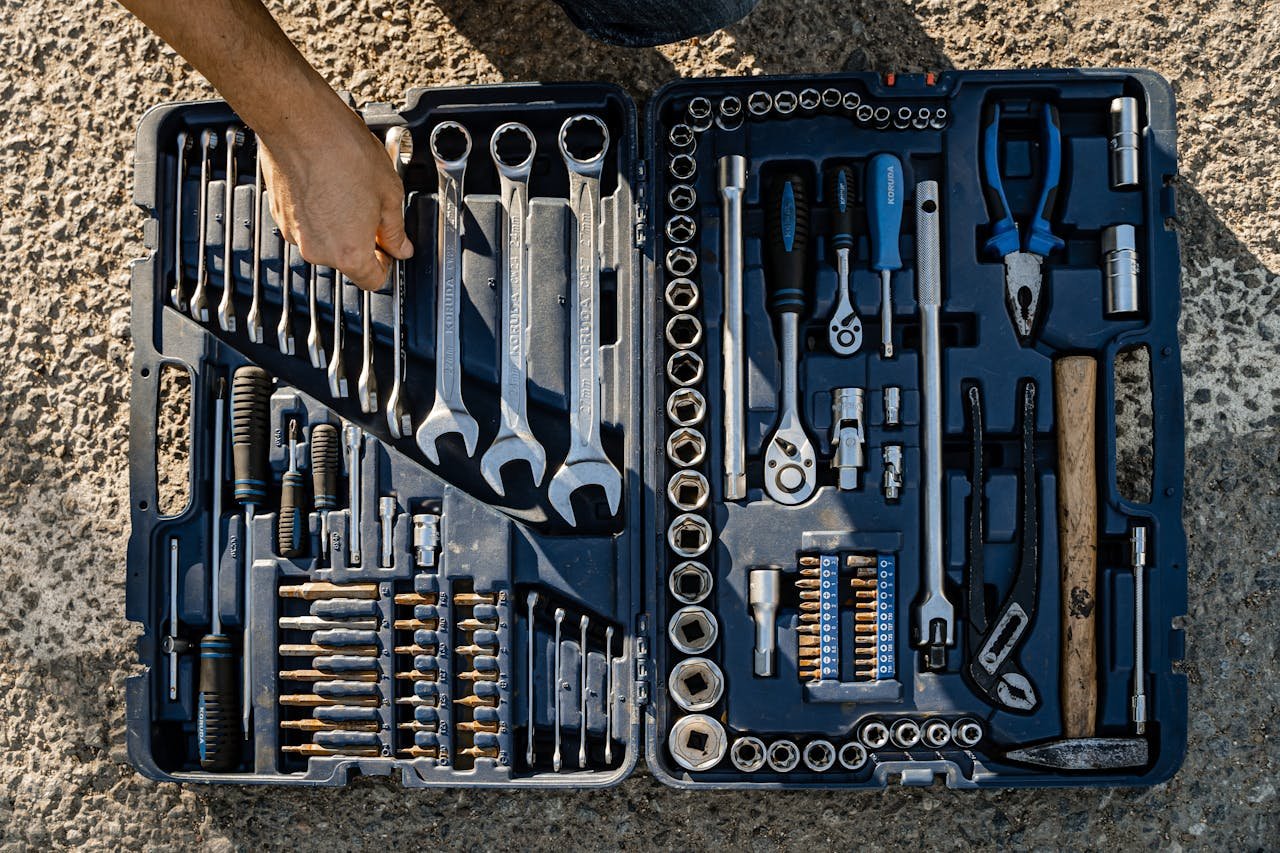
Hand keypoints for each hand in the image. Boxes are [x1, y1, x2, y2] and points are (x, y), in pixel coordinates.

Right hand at [260, 104, 411, 289]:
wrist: (298, 122)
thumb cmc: (342, 151)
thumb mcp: (389, 193)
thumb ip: (396, 230)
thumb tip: (401, 247)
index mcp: (349, 252)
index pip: (372, 281)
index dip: (386, 265)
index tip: (390, 249)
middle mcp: (317, 250)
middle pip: (347, 260)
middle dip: (363, 240)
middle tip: (373, 209)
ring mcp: (294, 233)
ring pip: (325, 240)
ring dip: (339, 224)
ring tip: (349, 190)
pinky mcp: (279, 214)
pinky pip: (307, 223)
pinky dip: (319, 211)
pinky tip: (329, 184)